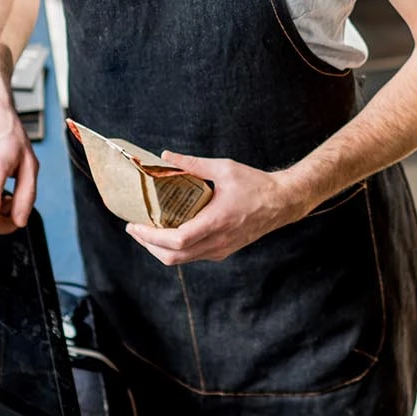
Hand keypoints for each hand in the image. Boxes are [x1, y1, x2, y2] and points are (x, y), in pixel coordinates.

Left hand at [123, 152, 308, 265]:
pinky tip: (168, 233)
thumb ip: (193, 163)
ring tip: (146, 231)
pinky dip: (175, 249)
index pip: (177, 240)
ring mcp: (220, 249)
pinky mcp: (222, 251)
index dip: (150, 236)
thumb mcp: (225, 168)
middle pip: (172, 256)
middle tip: (134, 228)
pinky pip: (192, 256)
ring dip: (159, 249)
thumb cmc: (256, 184)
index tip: (134, 225)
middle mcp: (217, 241)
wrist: (282, 203)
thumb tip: (166, 156)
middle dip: (148, 245)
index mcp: (216, 221)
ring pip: (181, 259)